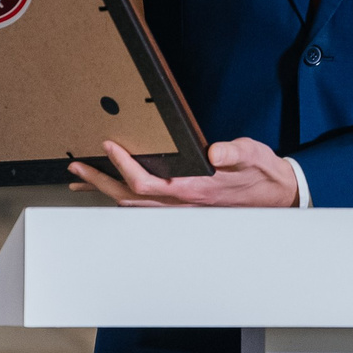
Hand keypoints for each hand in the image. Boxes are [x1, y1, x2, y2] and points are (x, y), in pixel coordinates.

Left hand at [69, 139, 298, 207]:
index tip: (110, 145)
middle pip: (129, 198)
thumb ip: (233, 151)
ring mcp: (180, 207)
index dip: (125, 166)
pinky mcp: (181, 205)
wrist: (276, 194)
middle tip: (76, 169)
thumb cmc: (261, 173)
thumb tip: (216, 150)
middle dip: (100, 182)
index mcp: (194, 189)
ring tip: (82, 179)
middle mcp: (182, 202)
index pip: (148, 183)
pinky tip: (111, 188)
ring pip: (132, 205)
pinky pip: (143, 205)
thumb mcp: (251, 154)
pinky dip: (121, 196)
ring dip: (105, 191)